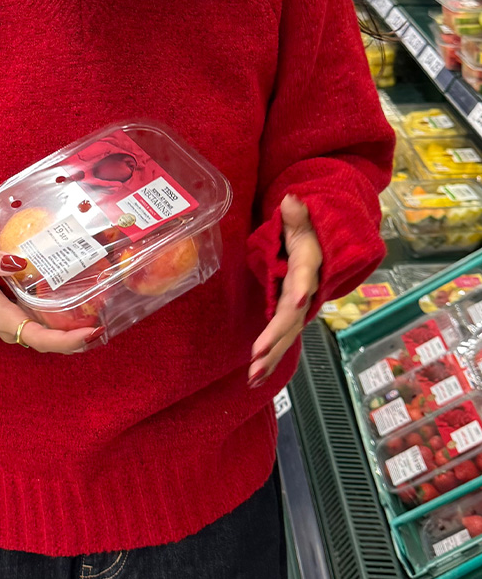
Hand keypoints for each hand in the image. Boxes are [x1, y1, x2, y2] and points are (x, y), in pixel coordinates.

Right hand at [0, 250, 101, 354]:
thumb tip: (18, 261)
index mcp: (5, 321)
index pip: (40, 339)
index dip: (66, 340)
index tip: (90, 333)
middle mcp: (16, 328)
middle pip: (51, 342)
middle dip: (77, 340)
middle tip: (103, 326)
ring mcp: (21, 323)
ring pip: (52, 336)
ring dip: (75, 333)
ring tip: (101, 321)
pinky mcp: (25, 314)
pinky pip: (49, 325)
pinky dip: (67, 322)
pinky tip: (85, 309)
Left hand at [248, 195, 321, 388]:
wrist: (326, 247)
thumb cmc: (308, 231)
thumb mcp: (303, 220)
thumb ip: (296, 215)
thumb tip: (291, 200)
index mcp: (307, 266)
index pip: (303, 277)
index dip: (299, 288)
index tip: (295, 300)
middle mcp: (304, 291)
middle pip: (291, 316)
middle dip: (275, 337)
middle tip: (257, 356)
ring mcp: (298, 308)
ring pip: (285, 335)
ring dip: (270, 357)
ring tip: (252, 377)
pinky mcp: (289, 317)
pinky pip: (280, 339)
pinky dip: (270, 359)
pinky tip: (255, 377)